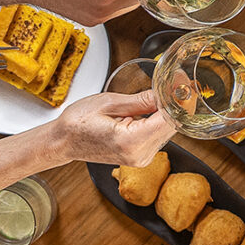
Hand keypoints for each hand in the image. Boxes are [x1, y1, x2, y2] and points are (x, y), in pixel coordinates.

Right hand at [51, 89, 174, 166]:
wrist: (64, 142)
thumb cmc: (78, 123)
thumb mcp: (109, 102)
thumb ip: (141, 100)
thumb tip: (165, 92)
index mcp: (131, 142)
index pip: (169, 121)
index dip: (178, 102)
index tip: (180, 86)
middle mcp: (139, 155)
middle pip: (171, 127)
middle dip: (174, 106)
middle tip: (173, 84)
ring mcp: (140, 160)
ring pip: (167, 132)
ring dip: (166, 114)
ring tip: (156, 96)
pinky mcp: (140, 158)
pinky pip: (157, 137)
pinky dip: (157, 122)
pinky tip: (149, 111)